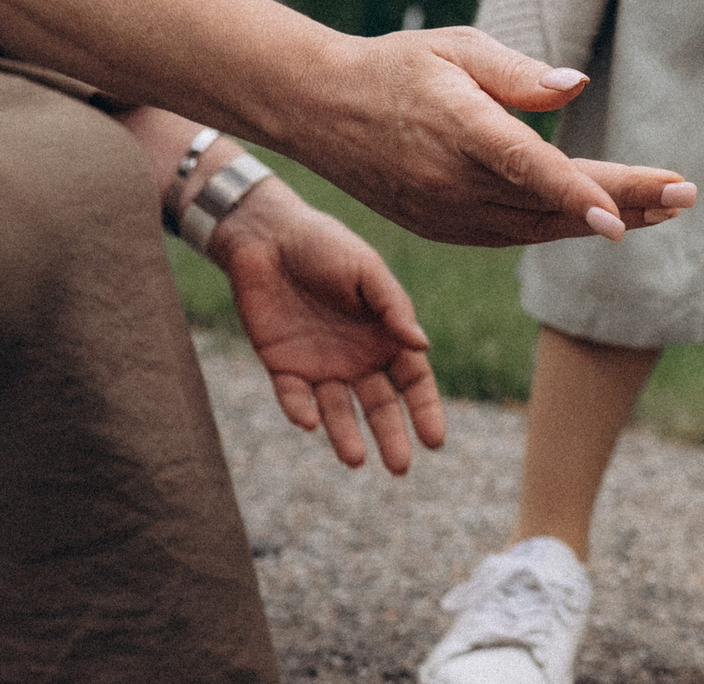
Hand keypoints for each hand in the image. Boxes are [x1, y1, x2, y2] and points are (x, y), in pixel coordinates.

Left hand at [207, 179, 444, 470]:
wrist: (267, 237)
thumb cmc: (326, 247)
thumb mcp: (367, 271)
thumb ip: (394, 308)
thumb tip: (423, 346)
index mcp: (386, 335)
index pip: (414, 380)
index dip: (425, 409)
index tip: (435, 439)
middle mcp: (357, 357)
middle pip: (380, 405)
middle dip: (391, 435)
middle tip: (400, 466)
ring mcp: (320, 365)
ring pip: (337, 410)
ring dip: (346, 435)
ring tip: (356, 459)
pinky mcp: (282, 366)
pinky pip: (293, 396)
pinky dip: (301, 411)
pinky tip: (310, 422)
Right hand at [304, 26, 696, 247]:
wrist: (318, 108)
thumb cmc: (398, 66)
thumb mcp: (457, 48)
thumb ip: (518, 72)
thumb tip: (578, 87)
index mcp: (460, 128)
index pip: (529, 167)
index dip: (578, 194)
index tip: (626, 214)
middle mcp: (452, 180)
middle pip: (551, 202)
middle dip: (625, 202)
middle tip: (686, 195)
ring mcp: (444, 212)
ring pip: (536, 228)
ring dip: (601, 220)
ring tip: (662, 209)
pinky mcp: (441, 226)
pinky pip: (511, 234)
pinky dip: (558, 227)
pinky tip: (601, 217)